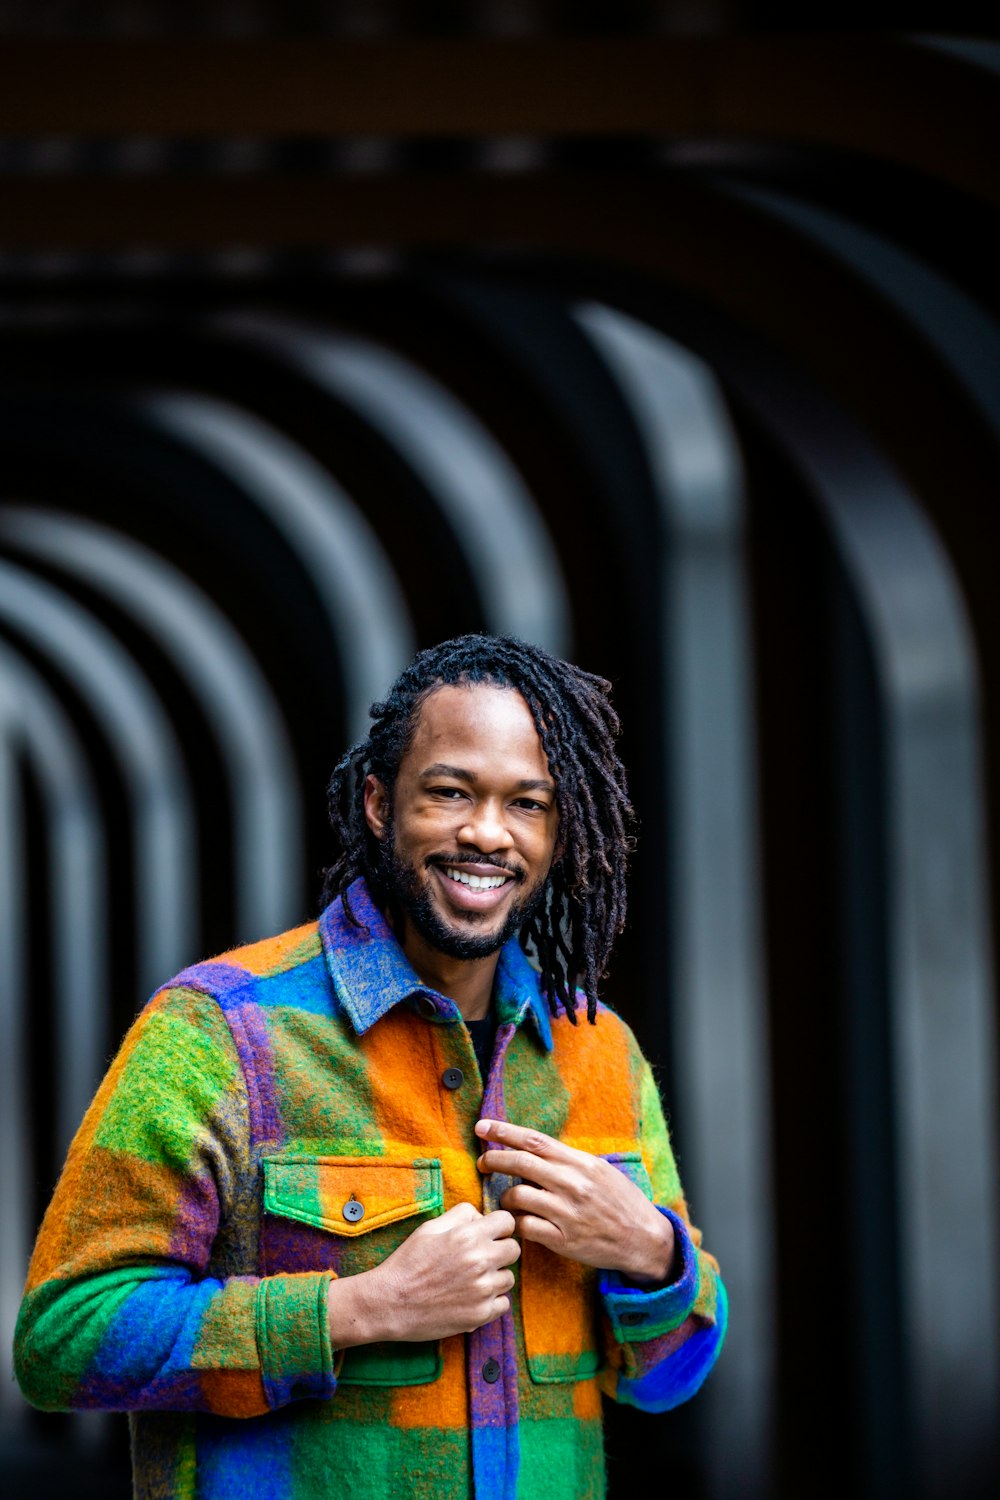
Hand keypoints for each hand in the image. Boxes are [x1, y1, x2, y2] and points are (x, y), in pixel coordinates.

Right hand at [327, 1201, 519, 1347]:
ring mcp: (482, 1290)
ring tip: (471, 1280)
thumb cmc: (408, 1262)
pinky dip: (492, 1302)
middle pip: (514, 1250)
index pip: (507, 1222)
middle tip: (481, 1258)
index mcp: (468, 1236)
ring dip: (495, 1278)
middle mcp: (480, 1261)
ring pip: (508, 1278)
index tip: (489, 1235)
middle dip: (500, 1251)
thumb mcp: (430, 1228)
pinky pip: (504, 1303)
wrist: (389, 1303)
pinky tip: (472, 1298)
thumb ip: (461, 1215)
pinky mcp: (480, 1315)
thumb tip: (482, 1217)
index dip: (498, 1227)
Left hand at [475, 1118, 674, 1283]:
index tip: (483, 1126)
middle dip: (494, 1159)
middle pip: (520, 1163)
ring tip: (508, 1200)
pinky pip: (525, 1226)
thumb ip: (568, 1161)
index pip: (534, 1140)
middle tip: (482, 1161)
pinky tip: (519, 1222)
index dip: (504, 1131)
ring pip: (518, 1195)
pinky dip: (516, 1223)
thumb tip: (534, 1150)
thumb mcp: (599, 1171)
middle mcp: (571, 1184)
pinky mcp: (563, 1240)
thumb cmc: (620, 1201)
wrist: (643, 1238)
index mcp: (579, 1163)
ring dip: (505, 1197)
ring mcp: (566, 1213)